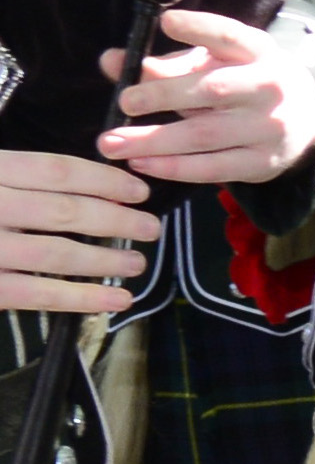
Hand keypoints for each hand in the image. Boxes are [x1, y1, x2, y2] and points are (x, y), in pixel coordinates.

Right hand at [0, 149, 154, 313]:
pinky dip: (83, 299)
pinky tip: (118, 300)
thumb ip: (16, 163)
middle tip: (150, 228)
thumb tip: (72, 164)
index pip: (57, 172)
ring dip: (106, 260)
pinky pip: (38, 295)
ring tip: (137, 263)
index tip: (139, 192)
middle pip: (65, 212)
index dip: (105, 181)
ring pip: (57, 254)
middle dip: (116, 221)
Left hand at [99, 8, 314, 188]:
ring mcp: (269, 128)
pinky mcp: (263, 163)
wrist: (303, 121)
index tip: (165, 21)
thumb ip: (164, 64)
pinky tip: (140, 163)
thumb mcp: (215, 65)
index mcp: (258, 52)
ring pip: (205, 134)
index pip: (229, 35)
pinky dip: (173, 168)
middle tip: (125, 101)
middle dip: (163, 94)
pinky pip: (212, 168)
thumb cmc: (242, 84)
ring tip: (111, 143)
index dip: (199, 28)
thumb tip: (111, 61)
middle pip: (213, 89)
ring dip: (154, 140)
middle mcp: (270, 87)